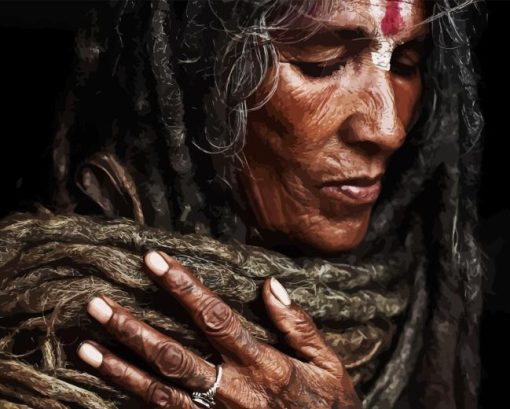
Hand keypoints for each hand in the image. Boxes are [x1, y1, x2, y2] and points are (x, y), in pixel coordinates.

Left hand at [77, 250, 361, 408]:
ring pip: (159, 390)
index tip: (155, 260)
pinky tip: (108, 382)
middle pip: (174, 355)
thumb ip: (298, 325)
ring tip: (85, 345)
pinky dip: (132, 398)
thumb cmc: (329, 408)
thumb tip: (270, 284)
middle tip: (97, 303)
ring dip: (120, 366)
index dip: (184, 287)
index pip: (215, 318)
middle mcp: (232, 390)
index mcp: (263, 365)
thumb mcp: (327, 365)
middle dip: (134, 327)